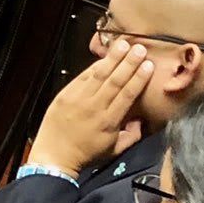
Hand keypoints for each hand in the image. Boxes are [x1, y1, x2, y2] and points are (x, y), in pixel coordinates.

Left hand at [28, 39, 153, 175]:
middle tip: (140, 48)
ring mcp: (78, 99)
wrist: (54, 157)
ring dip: (112, 59)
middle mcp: (94, 107)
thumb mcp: (114, 150)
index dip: (139, 78)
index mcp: (109, 121)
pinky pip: (81, 77)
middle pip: (115, 80)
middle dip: (129, 63)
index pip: (128, 94)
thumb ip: (132, 136)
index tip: (149, 65)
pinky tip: (103, 57)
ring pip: (98, 74)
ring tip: (123, 45)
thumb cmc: (86, 155)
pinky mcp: (64, 95)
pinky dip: (93, 66)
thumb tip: (142, 121)